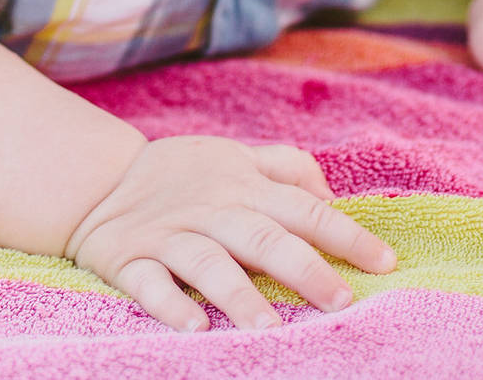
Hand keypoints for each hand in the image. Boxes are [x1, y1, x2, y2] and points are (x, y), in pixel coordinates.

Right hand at [62, 134, 396, 332]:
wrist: (98, 182)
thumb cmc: (182, 176)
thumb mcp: (235, 156)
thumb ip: (286, 168)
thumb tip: (332, 195)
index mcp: (242, 186)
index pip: (303, 208)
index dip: (344, 234)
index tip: (384, 262)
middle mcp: (211, 211)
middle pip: (261, 237)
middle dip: (302, 267)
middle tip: (340, 300)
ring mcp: (170, 237)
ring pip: (207, 263)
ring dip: (237, 294)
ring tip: (268, 327)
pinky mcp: (131, 260)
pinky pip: (150, 284)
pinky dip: (170, 305)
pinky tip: (194, 327)